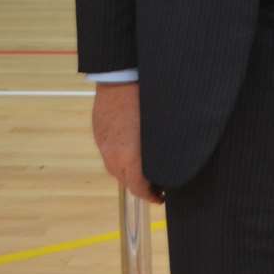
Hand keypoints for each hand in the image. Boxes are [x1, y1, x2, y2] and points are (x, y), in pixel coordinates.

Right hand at [92, 82, 162, 202]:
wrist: (120, 76)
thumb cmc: (148, 99)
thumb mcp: (162, 128)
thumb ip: (165, 149)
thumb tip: (174, 160)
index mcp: (129, 156)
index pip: (138, 187)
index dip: (150, 196)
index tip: (162, 198)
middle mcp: (112, 153)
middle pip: (124, 180)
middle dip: (140, 186)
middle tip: (157, 184)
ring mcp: (103, 142)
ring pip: (114, 167)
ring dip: (129, 171)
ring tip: (144, 168)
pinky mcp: (99, 131)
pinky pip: (109, 151)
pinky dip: (120, 155)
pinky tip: (131, 148)